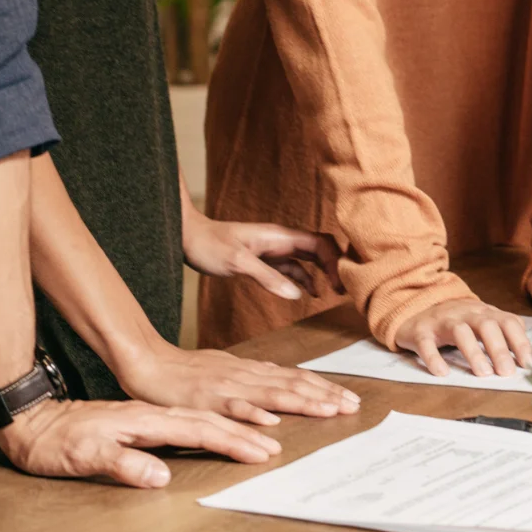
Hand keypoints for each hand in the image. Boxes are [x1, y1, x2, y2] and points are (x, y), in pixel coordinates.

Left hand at [0, 399, 280, 487]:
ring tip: (265, 434)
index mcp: (144, 422)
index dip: (231, 443)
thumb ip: (122, 464)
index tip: (260, 453)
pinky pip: (190, 420)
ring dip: (236, 426)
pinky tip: (225, 425)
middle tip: (276, 448)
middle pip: (209, 422)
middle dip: (246, 434)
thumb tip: (161, 476)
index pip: (197, 432)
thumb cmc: (53, 442)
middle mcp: (152, 416)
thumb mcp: (81, 457)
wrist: (30, 418)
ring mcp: (148, 417)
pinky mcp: (143, 422)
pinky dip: (214, 422)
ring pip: (203, 418)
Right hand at [113, 341, 360, 424]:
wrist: (148, 364)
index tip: (348, 398)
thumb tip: (279, 383)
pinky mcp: (205, 400)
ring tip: (327, 411)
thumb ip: (252, 377)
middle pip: (291, 384)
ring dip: (301, 402)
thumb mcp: (226, 369)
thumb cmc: (185, 372)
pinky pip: (231, 407)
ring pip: (269, 394)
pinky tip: (271, 421)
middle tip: (351, 406)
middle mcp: (244, 376)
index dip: (323, 387)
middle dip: (324, 395)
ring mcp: (226, 387)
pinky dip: (252, 413)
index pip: (294, 377)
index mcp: (250, 371)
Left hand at [182, 209, 342, 301]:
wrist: (187, 238)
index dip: (335, 261)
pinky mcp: (265, 260)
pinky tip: (309, 293)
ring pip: (308, 258)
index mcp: (279, 236)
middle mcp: (281, 240)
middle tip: (344, 289)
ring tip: (334, 292)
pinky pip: (293, 268)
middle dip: (336, 265)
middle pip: (320, 248)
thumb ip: (267, 277)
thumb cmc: (208, 245)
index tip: (339, 284)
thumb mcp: (237, 262)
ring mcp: (274, 249)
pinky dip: (305, 279)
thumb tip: (296, 294)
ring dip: (323, 273)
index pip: (320, 243)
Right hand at [394, 299, 531, 376]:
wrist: (416, 309)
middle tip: (507, 373)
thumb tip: (530, 361)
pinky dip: (434, 358)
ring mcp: (442, 320)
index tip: (529, 365)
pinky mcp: (420, 331)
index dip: (521, 342)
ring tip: (483, 374)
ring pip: (460, 331)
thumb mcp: (482, 323)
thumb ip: (504, 336)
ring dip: (473, 352)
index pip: (508, 322)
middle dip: (499, 349)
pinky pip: (426, 343)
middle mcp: (466, 313)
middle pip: (486, 325)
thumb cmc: (457, 322)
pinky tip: (441, 372)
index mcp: (485, 312)